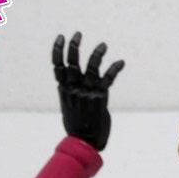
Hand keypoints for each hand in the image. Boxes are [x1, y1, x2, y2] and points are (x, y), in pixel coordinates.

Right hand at [52, 32, 124, 150]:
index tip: (61, 37)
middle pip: (72, 64)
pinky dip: (114, 69)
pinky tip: (120, 62)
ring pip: (91, 68)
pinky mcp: (100, 98)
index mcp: (64, 90)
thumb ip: (70, 92)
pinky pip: (107, 79)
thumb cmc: (78, 126)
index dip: (58, 51)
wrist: (85, 143)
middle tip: (78, 34)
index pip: (58, 67)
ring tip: (103, 45)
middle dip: (74, 47)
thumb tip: (69, 82)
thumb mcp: (68, 106)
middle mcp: (74, 89)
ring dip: (97, 55)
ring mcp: (87, 93)